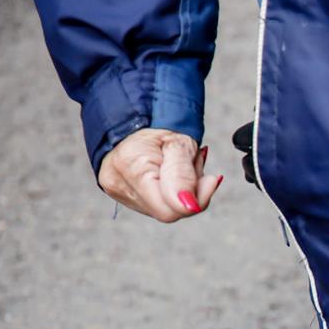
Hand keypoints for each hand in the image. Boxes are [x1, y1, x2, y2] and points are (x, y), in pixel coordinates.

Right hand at [97, 127, 223, 222]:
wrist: (133, 116)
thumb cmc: (157, 124)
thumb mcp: (179, 143)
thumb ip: (183, 176)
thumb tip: (190, 207)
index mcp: (130, 166)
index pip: (170, 209)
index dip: (196, 199)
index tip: (210, 178)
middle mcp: (118, 183)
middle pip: (169, 211)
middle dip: (190, 192)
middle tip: (194, 164)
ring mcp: (117, 191)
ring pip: (165, 208)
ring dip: (181, 190)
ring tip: (180, 164)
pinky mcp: (121, 195)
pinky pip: (156, 203)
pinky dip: (171, 190)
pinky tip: (170, 172)